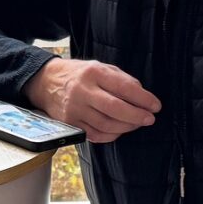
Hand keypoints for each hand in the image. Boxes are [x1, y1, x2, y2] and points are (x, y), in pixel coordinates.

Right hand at [29, 57, 159, 142]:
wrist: (46, 83)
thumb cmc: (80, 75)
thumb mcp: (101, 68)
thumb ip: (121, 80)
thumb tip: (142, 97)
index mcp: (94, 72)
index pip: (124, 87)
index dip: (143, 99)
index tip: (156, 105)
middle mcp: (83, 91)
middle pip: (115, 109)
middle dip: (137, 116)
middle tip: (150, 119)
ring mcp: (75, 109)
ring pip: (106, 125)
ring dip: (126, 127)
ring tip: (137, 124)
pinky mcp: (70, 124)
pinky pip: (96, 135)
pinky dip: (112, 135)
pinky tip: (120, 130)